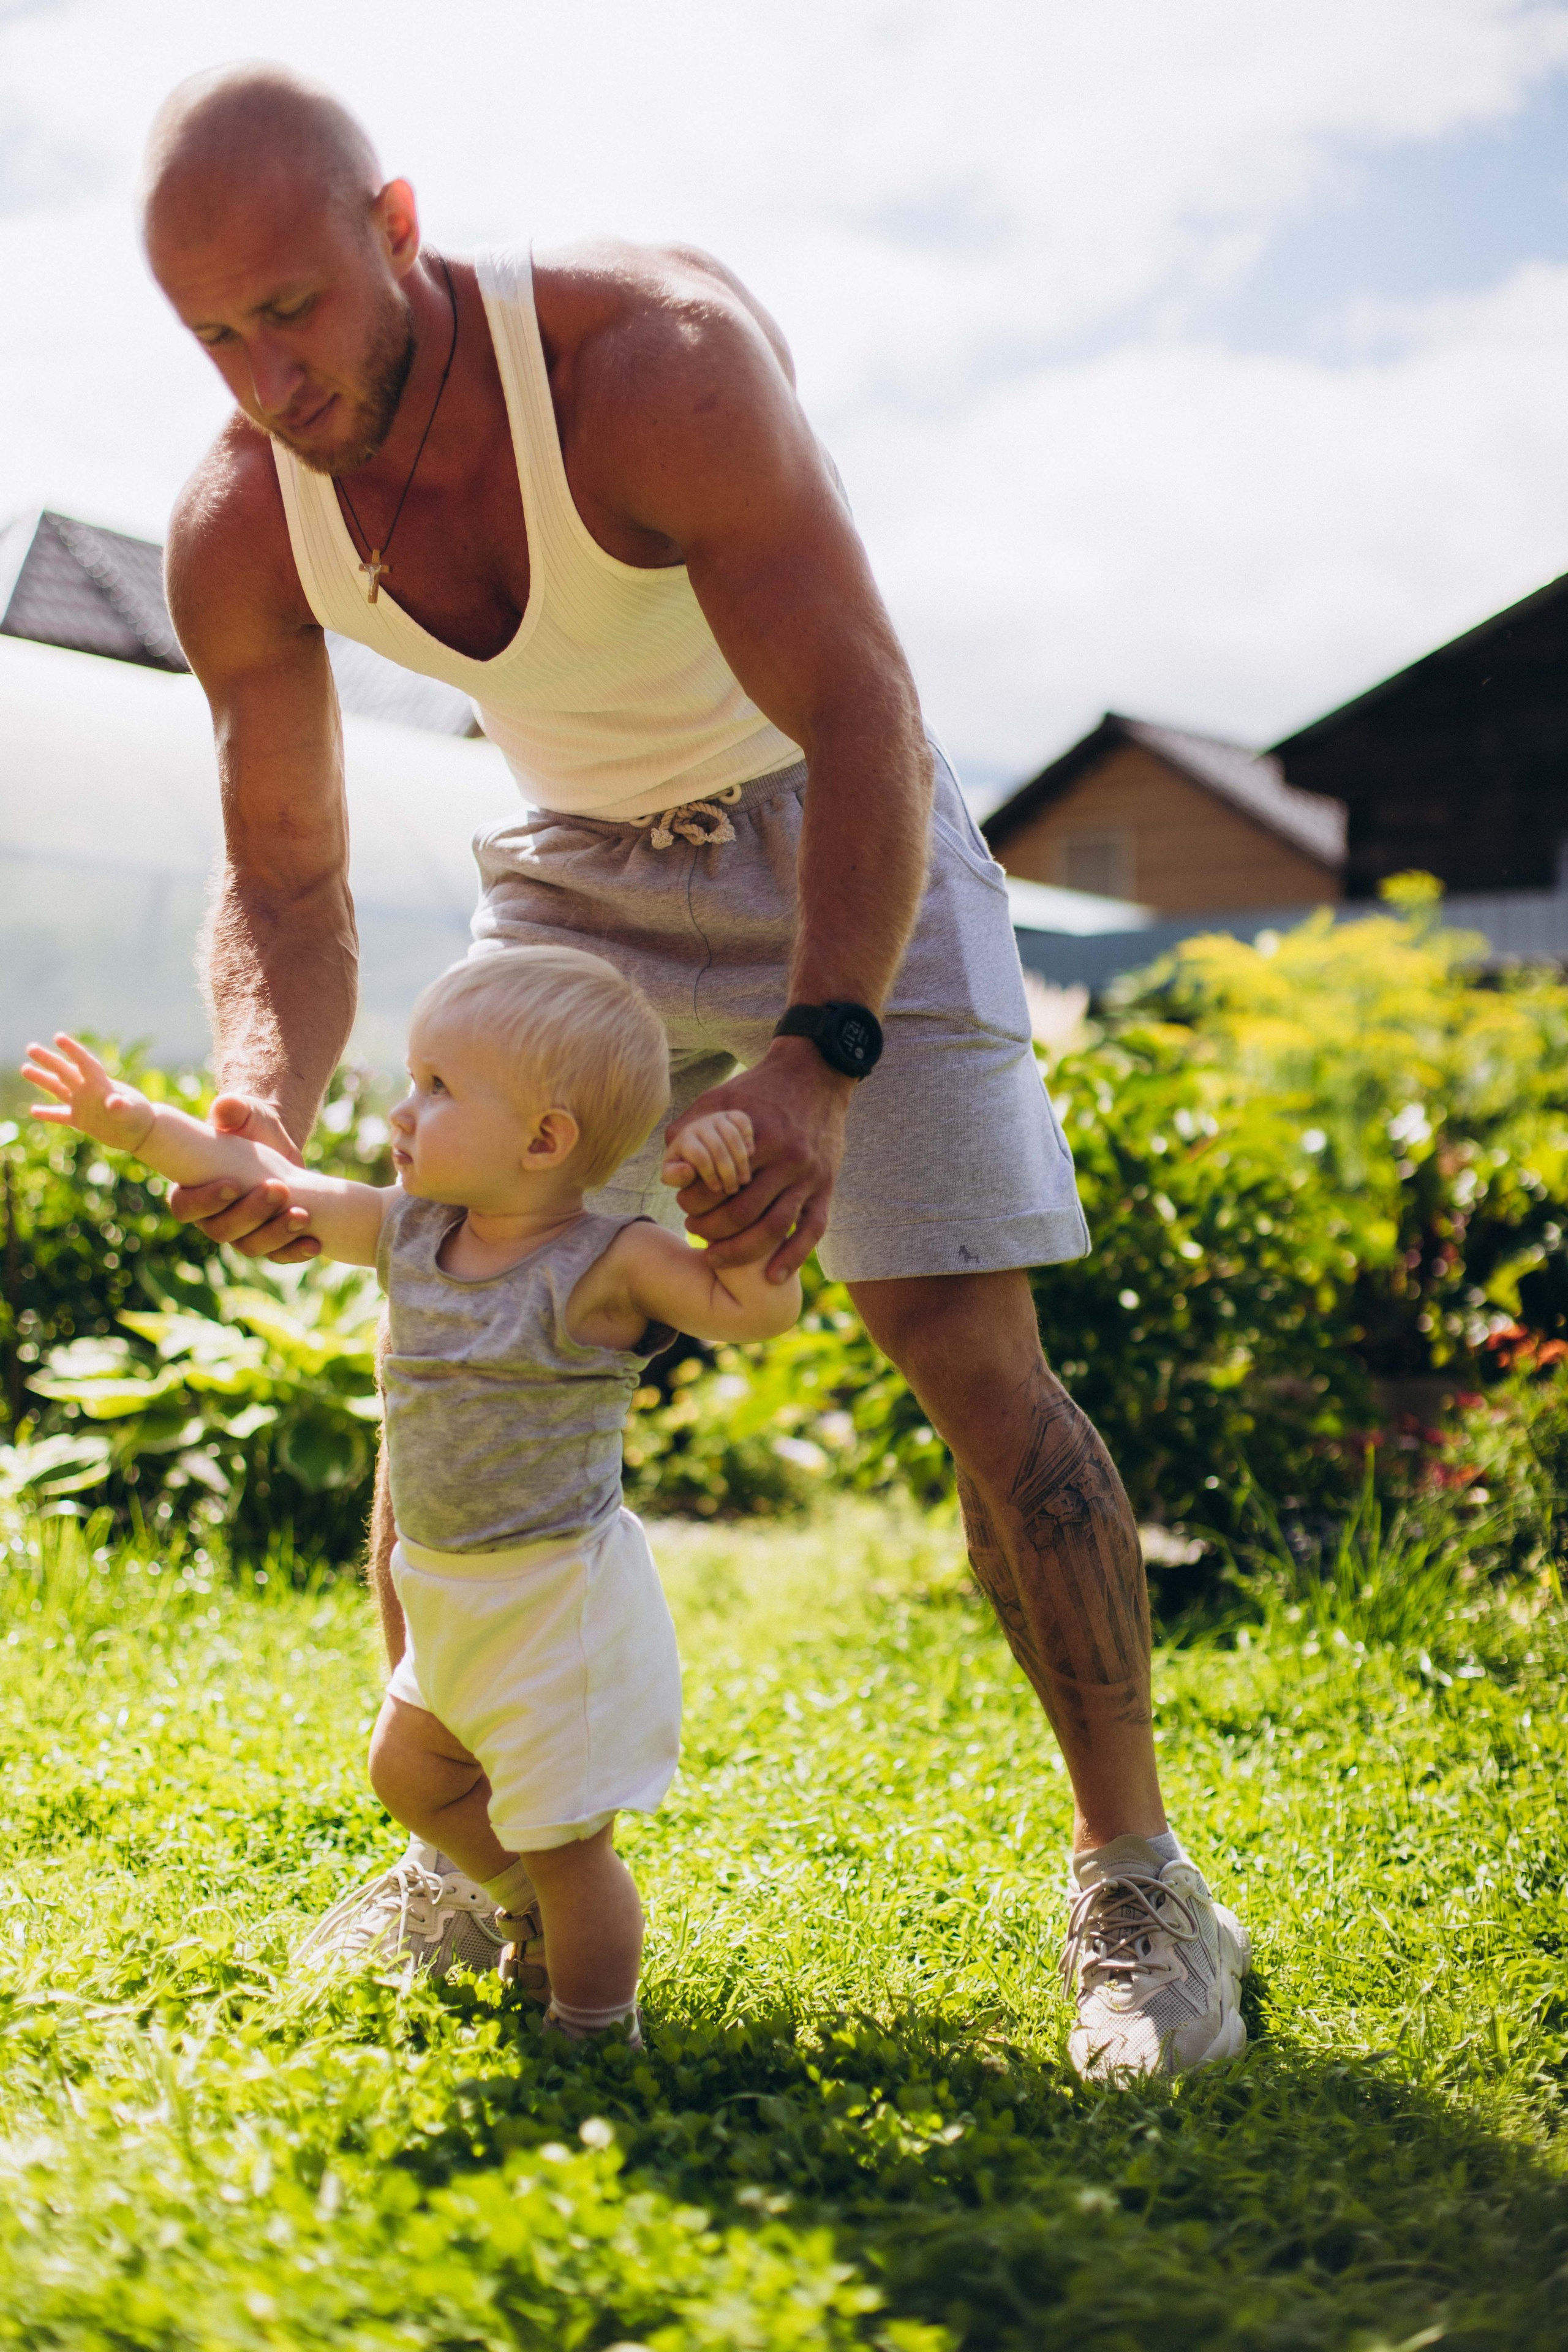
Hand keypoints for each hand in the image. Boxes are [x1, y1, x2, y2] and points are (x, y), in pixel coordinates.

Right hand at [22, 1035, 154, 1150]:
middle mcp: (88, 1090)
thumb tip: (114, 1102)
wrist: (142, 1131)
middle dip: (48, 1060)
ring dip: (42, 1079)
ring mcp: (83, 1104)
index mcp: (101, 1084)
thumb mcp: (132, 1112)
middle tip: (30, 1047)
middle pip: (65, 1071)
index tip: (59, 1037)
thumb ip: (122, 1107)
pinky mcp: (81, 1120)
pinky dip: (48, 1113)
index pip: (84, 1064)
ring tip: (24, 1068)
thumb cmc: (140, 1117)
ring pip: (58, 1089)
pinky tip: (32, 1111)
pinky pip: (60, 1115)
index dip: (73, 1050)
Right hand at [167, 1092, 319, 1263]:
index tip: (233, 1184)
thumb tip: (226, 1108)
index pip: (185, 1207)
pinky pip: (278, 1255)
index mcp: (191, 1189)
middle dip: (251, 1214)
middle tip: (278, 1190)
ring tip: (302, 1215)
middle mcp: (211, 1218)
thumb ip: (232, 1110)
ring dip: (276, 1235)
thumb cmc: (250, 1126)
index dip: (206, 1201)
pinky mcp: (268, 1240)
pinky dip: (295, 1252)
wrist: (277, 1144)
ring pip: (251, 1247)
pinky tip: (315, 1243)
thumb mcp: (243, 1113)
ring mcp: (240, 1233)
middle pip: (222, 1231)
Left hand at [661, 1108, 753, 1197]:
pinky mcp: (731, 1115)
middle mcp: (700, 1125)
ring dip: (741, 1160)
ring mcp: (716, 1118)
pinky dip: (748, 1137)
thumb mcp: (676, 1172)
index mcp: (684, 1139)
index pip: (699, 1155)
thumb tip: (688, 1170)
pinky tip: (750, 1154)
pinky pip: (742, 1121)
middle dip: (727, 1172)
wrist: (696, 1142)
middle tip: (733, 1189)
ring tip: (744, 1179)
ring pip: (732, 1135)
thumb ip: (674, 1176)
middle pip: (718, 1147)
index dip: (709, 1173)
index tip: (716, 1188)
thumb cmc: (687, 1163)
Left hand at [665, 1038, 851, 1280]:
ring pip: (773, 1229)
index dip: (693, 1202)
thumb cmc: (758, 1089)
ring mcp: (809, 1177)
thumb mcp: (719, 1099)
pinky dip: (792, 1258)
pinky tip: (772, 1277)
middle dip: (711, 1230)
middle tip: (694, 1231)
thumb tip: (671, 1173)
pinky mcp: (827, 1188)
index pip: (716, 1186)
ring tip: (715, 1257)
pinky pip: (812, 1231)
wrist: (815, 1074)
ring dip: (741, 1251)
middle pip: (742, 1214)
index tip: (684, 1206)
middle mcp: (787, 1160)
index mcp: (757, 1138)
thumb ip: (688, 1131)